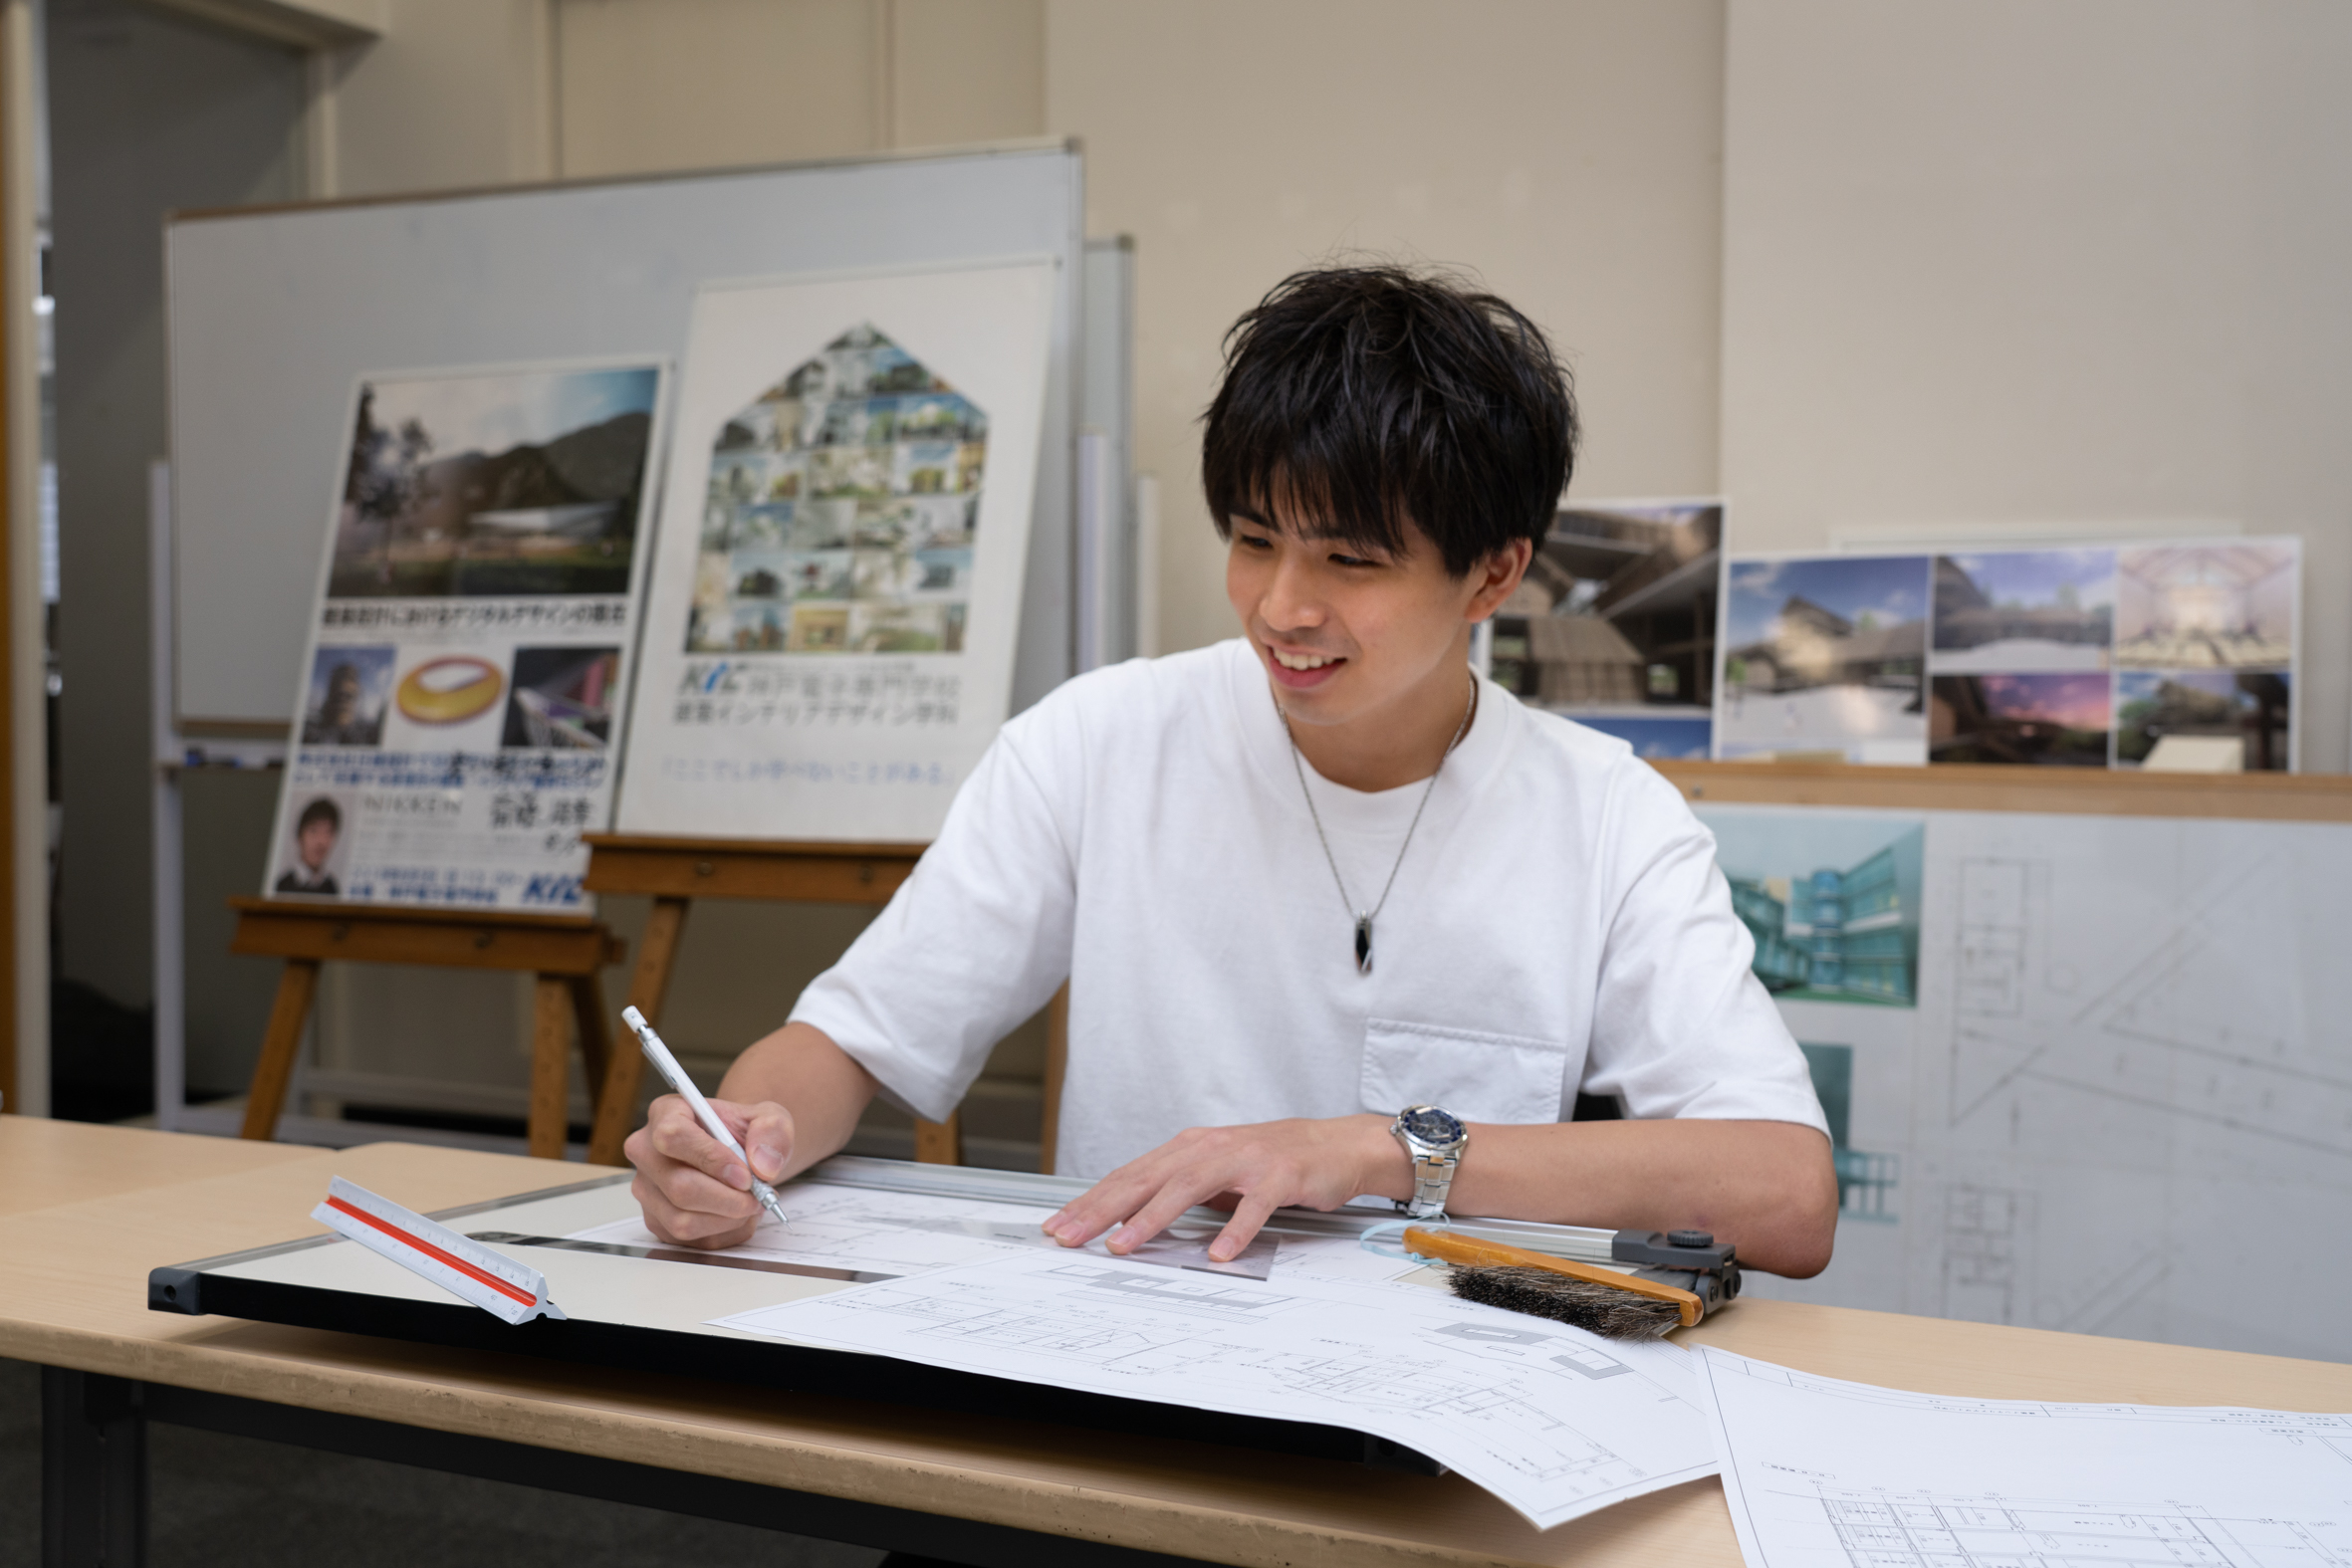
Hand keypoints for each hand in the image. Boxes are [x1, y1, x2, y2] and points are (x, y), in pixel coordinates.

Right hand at [624, 1093, 793, 1248]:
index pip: (673, 1136)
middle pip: (678, 1186)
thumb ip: (772, 1131)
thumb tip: (763, 1165)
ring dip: (728, 1219)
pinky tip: (737, 1215)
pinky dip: (724, 1233)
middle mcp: (646, 1152)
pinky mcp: (657, 1220)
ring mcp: (648, 1189)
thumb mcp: (768, 1117)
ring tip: (750, 1203)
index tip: (744, 1175)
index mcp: (665, 1114)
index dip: (710, 1158)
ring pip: (683, 1220)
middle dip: (728, 1199)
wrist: (740, 1155)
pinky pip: (690, 1240)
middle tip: (757, 1196)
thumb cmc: (745, 1133)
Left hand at [1041, 1115, 1400, 1262]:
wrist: (1334, 1145)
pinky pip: (1253, 1207)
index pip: (1129, 1176)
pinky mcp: (1279, 1176)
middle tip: (1069, 1236)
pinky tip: (1217, 1253)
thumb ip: (1176, 1192)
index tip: (1059, 1225)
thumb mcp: (1215, 1174)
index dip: (1091, 1201)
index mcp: (1189, 1149)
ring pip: (1187, 1187)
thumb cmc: (1271, 1162)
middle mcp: (1209, 1149)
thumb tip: (1128, 1220)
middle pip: (1145, 1179)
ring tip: (1123, 1244)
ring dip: (1151, 1217)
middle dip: (1102, 1209)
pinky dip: (1235, 1230)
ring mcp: (1244, 1160)